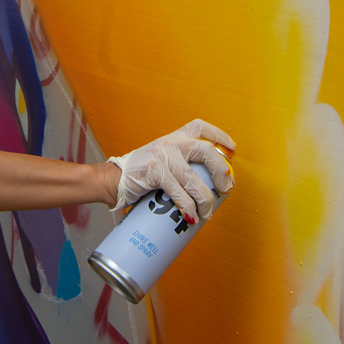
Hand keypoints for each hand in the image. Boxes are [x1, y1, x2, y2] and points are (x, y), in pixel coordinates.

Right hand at [106, 119, 234, 223]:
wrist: (111, 179)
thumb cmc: (139, 174)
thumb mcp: (162, 160)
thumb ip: (181, 166)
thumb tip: (208, 189)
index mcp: (174, 138)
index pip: (200, 128)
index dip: (219, 136)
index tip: (232, 148)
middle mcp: (170, 143)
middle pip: (205, 151)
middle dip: (220, 171)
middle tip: (225, 188)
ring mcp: (162, 156)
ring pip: (192, 177)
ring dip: (204, 198)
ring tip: (206, 213)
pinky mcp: (154, 171)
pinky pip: (177, 190)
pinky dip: (187, 205)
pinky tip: (191, 215)